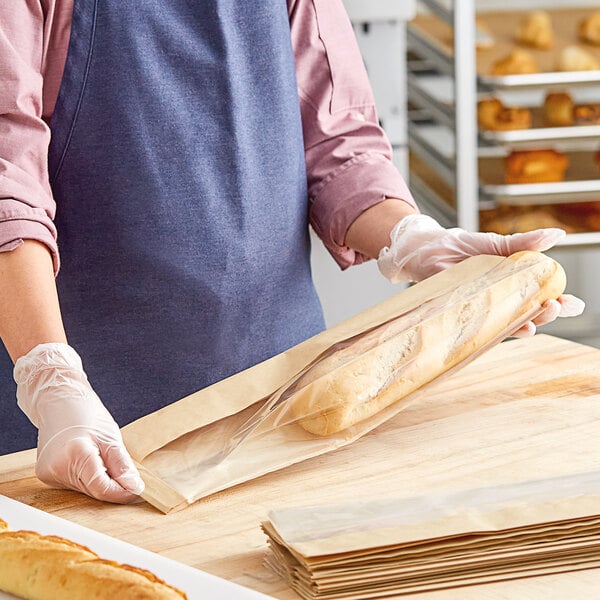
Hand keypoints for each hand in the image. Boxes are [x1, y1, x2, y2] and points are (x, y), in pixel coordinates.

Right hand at [14, 343, 143, 502]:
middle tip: (125, 473)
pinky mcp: (46, 475)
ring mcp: (49, 473)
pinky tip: (90, 460)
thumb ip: (122, 466)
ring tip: (103, 457)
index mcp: (75, 454)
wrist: (58, 401)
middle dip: (112, 486)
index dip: (122, 492)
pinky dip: (87, 477)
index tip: (137, 490)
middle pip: (93, 490)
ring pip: (84, 489)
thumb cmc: (85, 413)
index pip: (102, 487)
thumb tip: (134, 488)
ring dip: (100, 481)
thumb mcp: (111, 438)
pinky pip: (74, 484)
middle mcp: (57, 468)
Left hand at [377, 214, 584, 336]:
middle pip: (530, 314)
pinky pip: (479, 329)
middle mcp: (503, 301)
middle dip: (546, 315)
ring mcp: (484, 310)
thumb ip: (524, 243)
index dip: (560, 302)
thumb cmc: (463, 247)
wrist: (428, 250)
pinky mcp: (463, 316)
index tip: (572, 303)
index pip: (543, 297)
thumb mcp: (496, 244)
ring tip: (532, 324)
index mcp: (516, 283)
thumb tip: (558, 235)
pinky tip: (501, 331)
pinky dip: (491, 332)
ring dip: (522, 327)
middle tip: (552, 307)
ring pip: (508, 325)